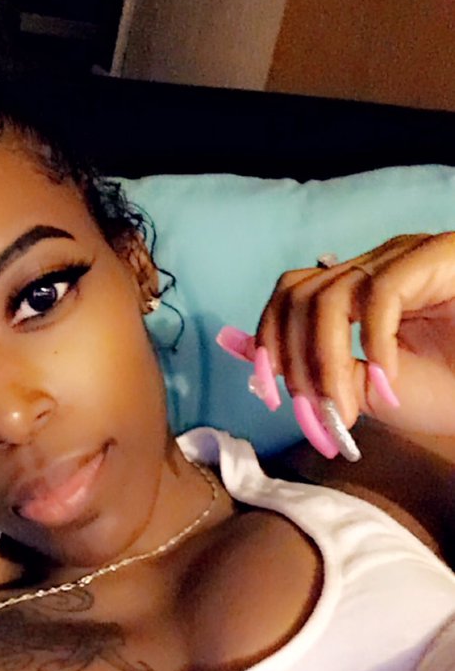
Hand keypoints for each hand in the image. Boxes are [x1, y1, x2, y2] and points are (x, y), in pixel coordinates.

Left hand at [254, 233, 454, 442]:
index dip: (267, 342)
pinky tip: (388, 383)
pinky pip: (383, 294)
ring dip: (327, 362)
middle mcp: (375, 264)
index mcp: (355, 289)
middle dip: (293, 361)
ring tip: (346, 410)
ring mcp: (406, 257)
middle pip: (298, 294)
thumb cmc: (447, 390)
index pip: (287, 296)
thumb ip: (310, 370)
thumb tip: (237, 348)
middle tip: (315, 414)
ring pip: (330, 296)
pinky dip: (375, 344)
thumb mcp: (363, 390)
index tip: (270, 396)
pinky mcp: (439, 256)